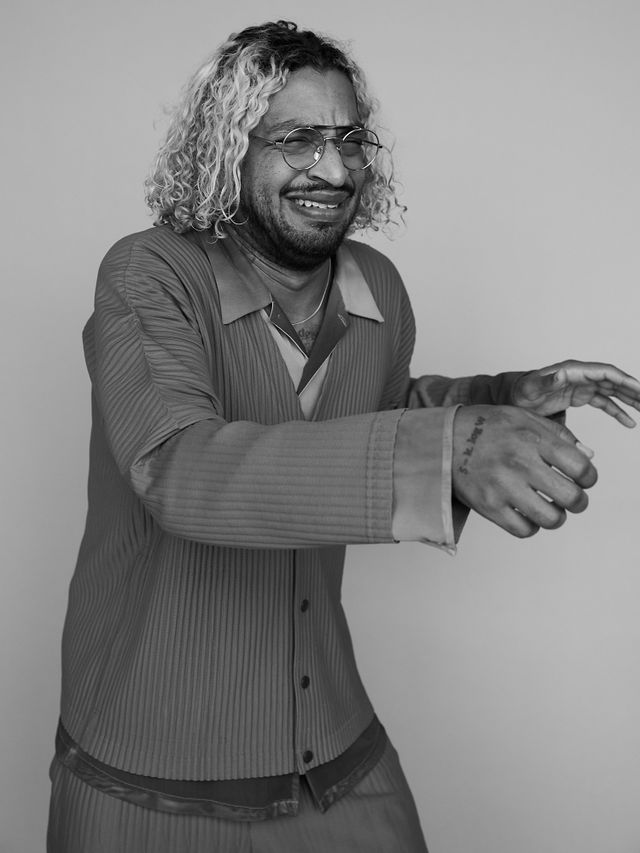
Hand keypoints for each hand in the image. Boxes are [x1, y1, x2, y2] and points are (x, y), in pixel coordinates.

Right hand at [452, 405, 597, 537]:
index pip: (581, 467)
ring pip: (551, 519)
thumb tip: (588, 456)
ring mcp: (503, 487)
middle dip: (578, 501)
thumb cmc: (486, 426)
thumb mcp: (523, 417)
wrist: (442, 439)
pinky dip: (532, 526)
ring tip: (550, 508)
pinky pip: (524, 530)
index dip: (589, 477)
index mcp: (532, 438)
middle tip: (572, 498)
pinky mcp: (488, 506)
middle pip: (572, 497)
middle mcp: (520, 462)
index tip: (583, 479)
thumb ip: (559, 434)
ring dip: (557, 516)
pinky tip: (527, 514)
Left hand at [512, 360, 639, 426]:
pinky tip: (629, 422)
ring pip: (612, 391)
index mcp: (572, 371)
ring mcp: (581, 386)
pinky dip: (617, 411)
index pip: (605, 372)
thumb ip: (545, 382)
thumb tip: (561, 374)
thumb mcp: (530, 389)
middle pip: (614, 380)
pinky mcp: (579, 396)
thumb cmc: (519, 392)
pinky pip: (604, 402)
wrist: (511, 397)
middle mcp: (580, 376)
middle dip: (633, 390)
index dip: (624, 380)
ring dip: (629, 400)